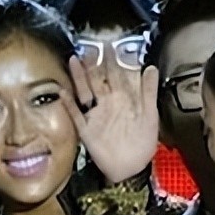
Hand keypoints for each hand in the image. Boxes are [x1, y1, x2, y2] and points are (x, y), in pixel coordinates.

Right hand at [64, 55, 160, 184]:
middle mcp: (107, 104)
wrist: (131, 168)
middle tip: (88, 47)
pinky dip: (68, 104)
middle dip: (93, 64)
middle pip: (97, 79)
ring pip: (85, 91)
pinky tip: (63, 93)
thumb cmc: (143, 143)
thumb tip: (151, 67)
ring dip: (79, 77)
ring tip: (74, 61)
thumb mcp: (150, 115)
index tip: (108, 45)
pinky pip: (75, 115)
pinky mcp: (86, 130)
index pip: (116, 75)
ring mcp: (95, 115)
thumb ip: (149, 92)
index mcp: (123, 99)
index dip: (112, 61)